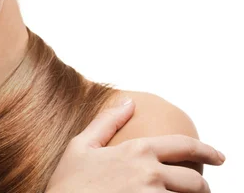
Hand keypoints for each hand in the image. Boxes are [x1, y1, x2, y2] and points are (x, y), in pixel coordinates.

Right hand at [46, 97, 224, 192]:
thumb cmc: (68, 183)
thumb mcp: (81, 146)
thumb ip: (107, 121)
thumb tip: (129, 102)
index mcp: (137, 151)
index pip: (184, 147)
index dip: (207, 151)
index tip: (219, 157)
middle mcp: (150, 174)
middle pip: (195, 181)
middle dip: (200, 186)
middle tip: (197, 190)